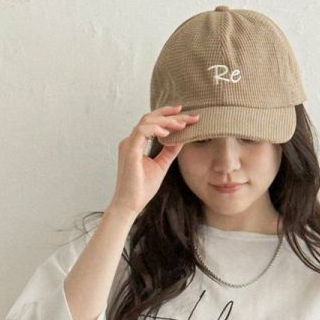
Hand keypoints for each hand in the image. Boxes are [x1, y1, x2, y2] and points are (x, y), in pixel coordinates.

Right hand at [108, 104, 199, 218]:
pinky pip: (142, 131)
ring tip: (182, 125)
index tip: (186, 116)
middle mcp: (131, 140)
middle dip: (171, 114)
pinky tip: (167, 133)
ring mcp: (129, 144)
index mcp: (137, 143)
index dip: (169, 116)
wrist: (130, 205)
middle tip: (189, 116)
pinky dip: (155, 129)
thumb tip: (182, 137)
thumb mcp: (161, 165)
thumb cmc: (141, 189)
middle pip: (151, 117)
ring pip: (147, 121)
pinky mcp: (129, 150)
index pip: (153, 123)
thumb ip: (169, 151)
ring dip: (166, 121)